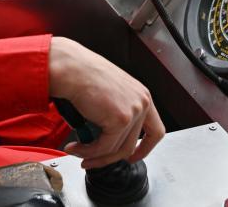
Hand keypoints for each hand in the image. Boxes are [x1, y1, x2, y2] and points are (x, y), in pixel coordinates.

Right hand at [48, 37, 164, 168]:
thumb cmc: (83, 74)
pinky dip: (87, 151)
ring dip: (94, 156)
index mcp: (141, 95)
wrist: (72, 68)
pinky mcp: (120, 120)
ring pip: (115, 149)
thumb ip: (115, 112)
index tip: (133, 156)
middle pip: (130, 145)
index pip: (155, 131)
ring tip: (77, 151)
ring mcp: (133, 112)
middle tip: (92, 160)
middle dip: (108, 158)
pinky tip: (75, 146)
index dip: (145, 148)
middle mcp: (141, 103)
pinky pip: (104, 147)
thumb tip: (107, 138)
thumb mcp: (109, 93)